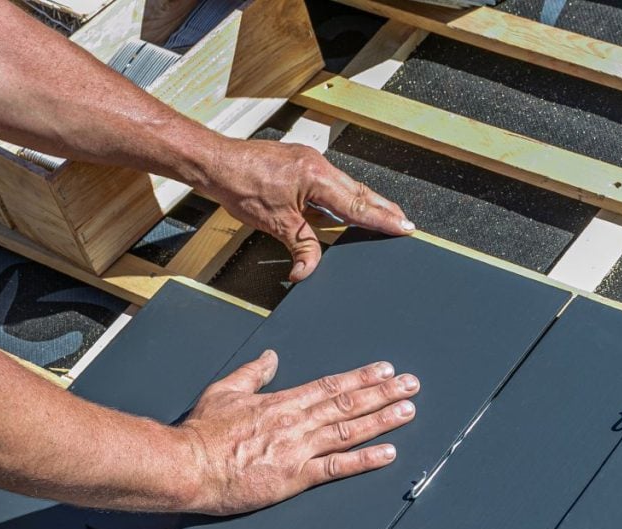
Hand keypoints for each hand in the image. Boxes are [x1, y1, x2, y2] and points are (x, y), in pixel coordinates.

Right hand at [178, 350, 418, 515]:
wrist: (187, 466)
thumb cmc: (202, 433)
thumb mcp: (225, 391)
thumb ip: (253, 374)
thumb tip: (270, 357)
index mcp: (282, 402)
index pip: (331, 386)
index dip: (362, 377)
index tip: (384, 369)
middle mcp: (297, 422)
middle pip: (349, 404)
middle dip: (384, 393)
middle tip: (411, 385)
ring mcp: (299, 450)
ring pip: (350, 430)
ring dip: (383, 420)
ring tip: (408, 411)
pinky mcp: (295, 478)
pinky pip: (337, 468)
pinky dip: (365, 460)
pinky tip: (388, 453)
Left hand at [203, 137, 414, 282]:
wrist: (216, 162)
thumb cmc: (240, 185)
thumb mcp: (276, 224)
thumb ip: (301, 248)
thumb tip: (308, 272)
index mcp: (317, 178)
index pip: (357, 206)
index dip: (383, 219)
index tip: (404, 226)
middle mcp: (318, 166)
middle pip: (360, 192)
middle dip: (383, 209)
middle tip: (404, 222)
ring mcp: (310, 163)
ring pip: (346, 187)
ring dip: (365, 203)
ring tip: (384, 216)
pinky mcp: (301, 165)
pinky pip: (331, 183)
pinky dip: (343, 198)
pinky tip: (346, 208)